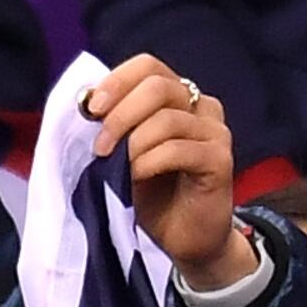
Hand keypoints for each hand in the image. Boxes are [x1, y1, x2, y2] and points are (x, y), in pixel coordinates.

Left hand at [84, 54, 256, 291]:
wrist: (185, 240)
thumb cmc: (152, 195)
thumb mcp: (123, 154)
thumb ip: (113, 126)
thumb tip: (86, 104)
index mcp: (177, 98)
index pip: (149, 66)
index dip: (118, 81)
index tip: (92, 109)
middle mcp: (201, 108)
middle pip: (158, 86)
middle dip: (121, 114)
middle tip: (100, 146)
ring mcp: (215, 132)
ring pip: (167, 119)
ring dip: (132, 144)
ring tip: (117, 168)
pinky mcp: (220, 160)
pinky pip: (178, 149)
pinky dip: (149, 161)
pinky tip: (137, 177)